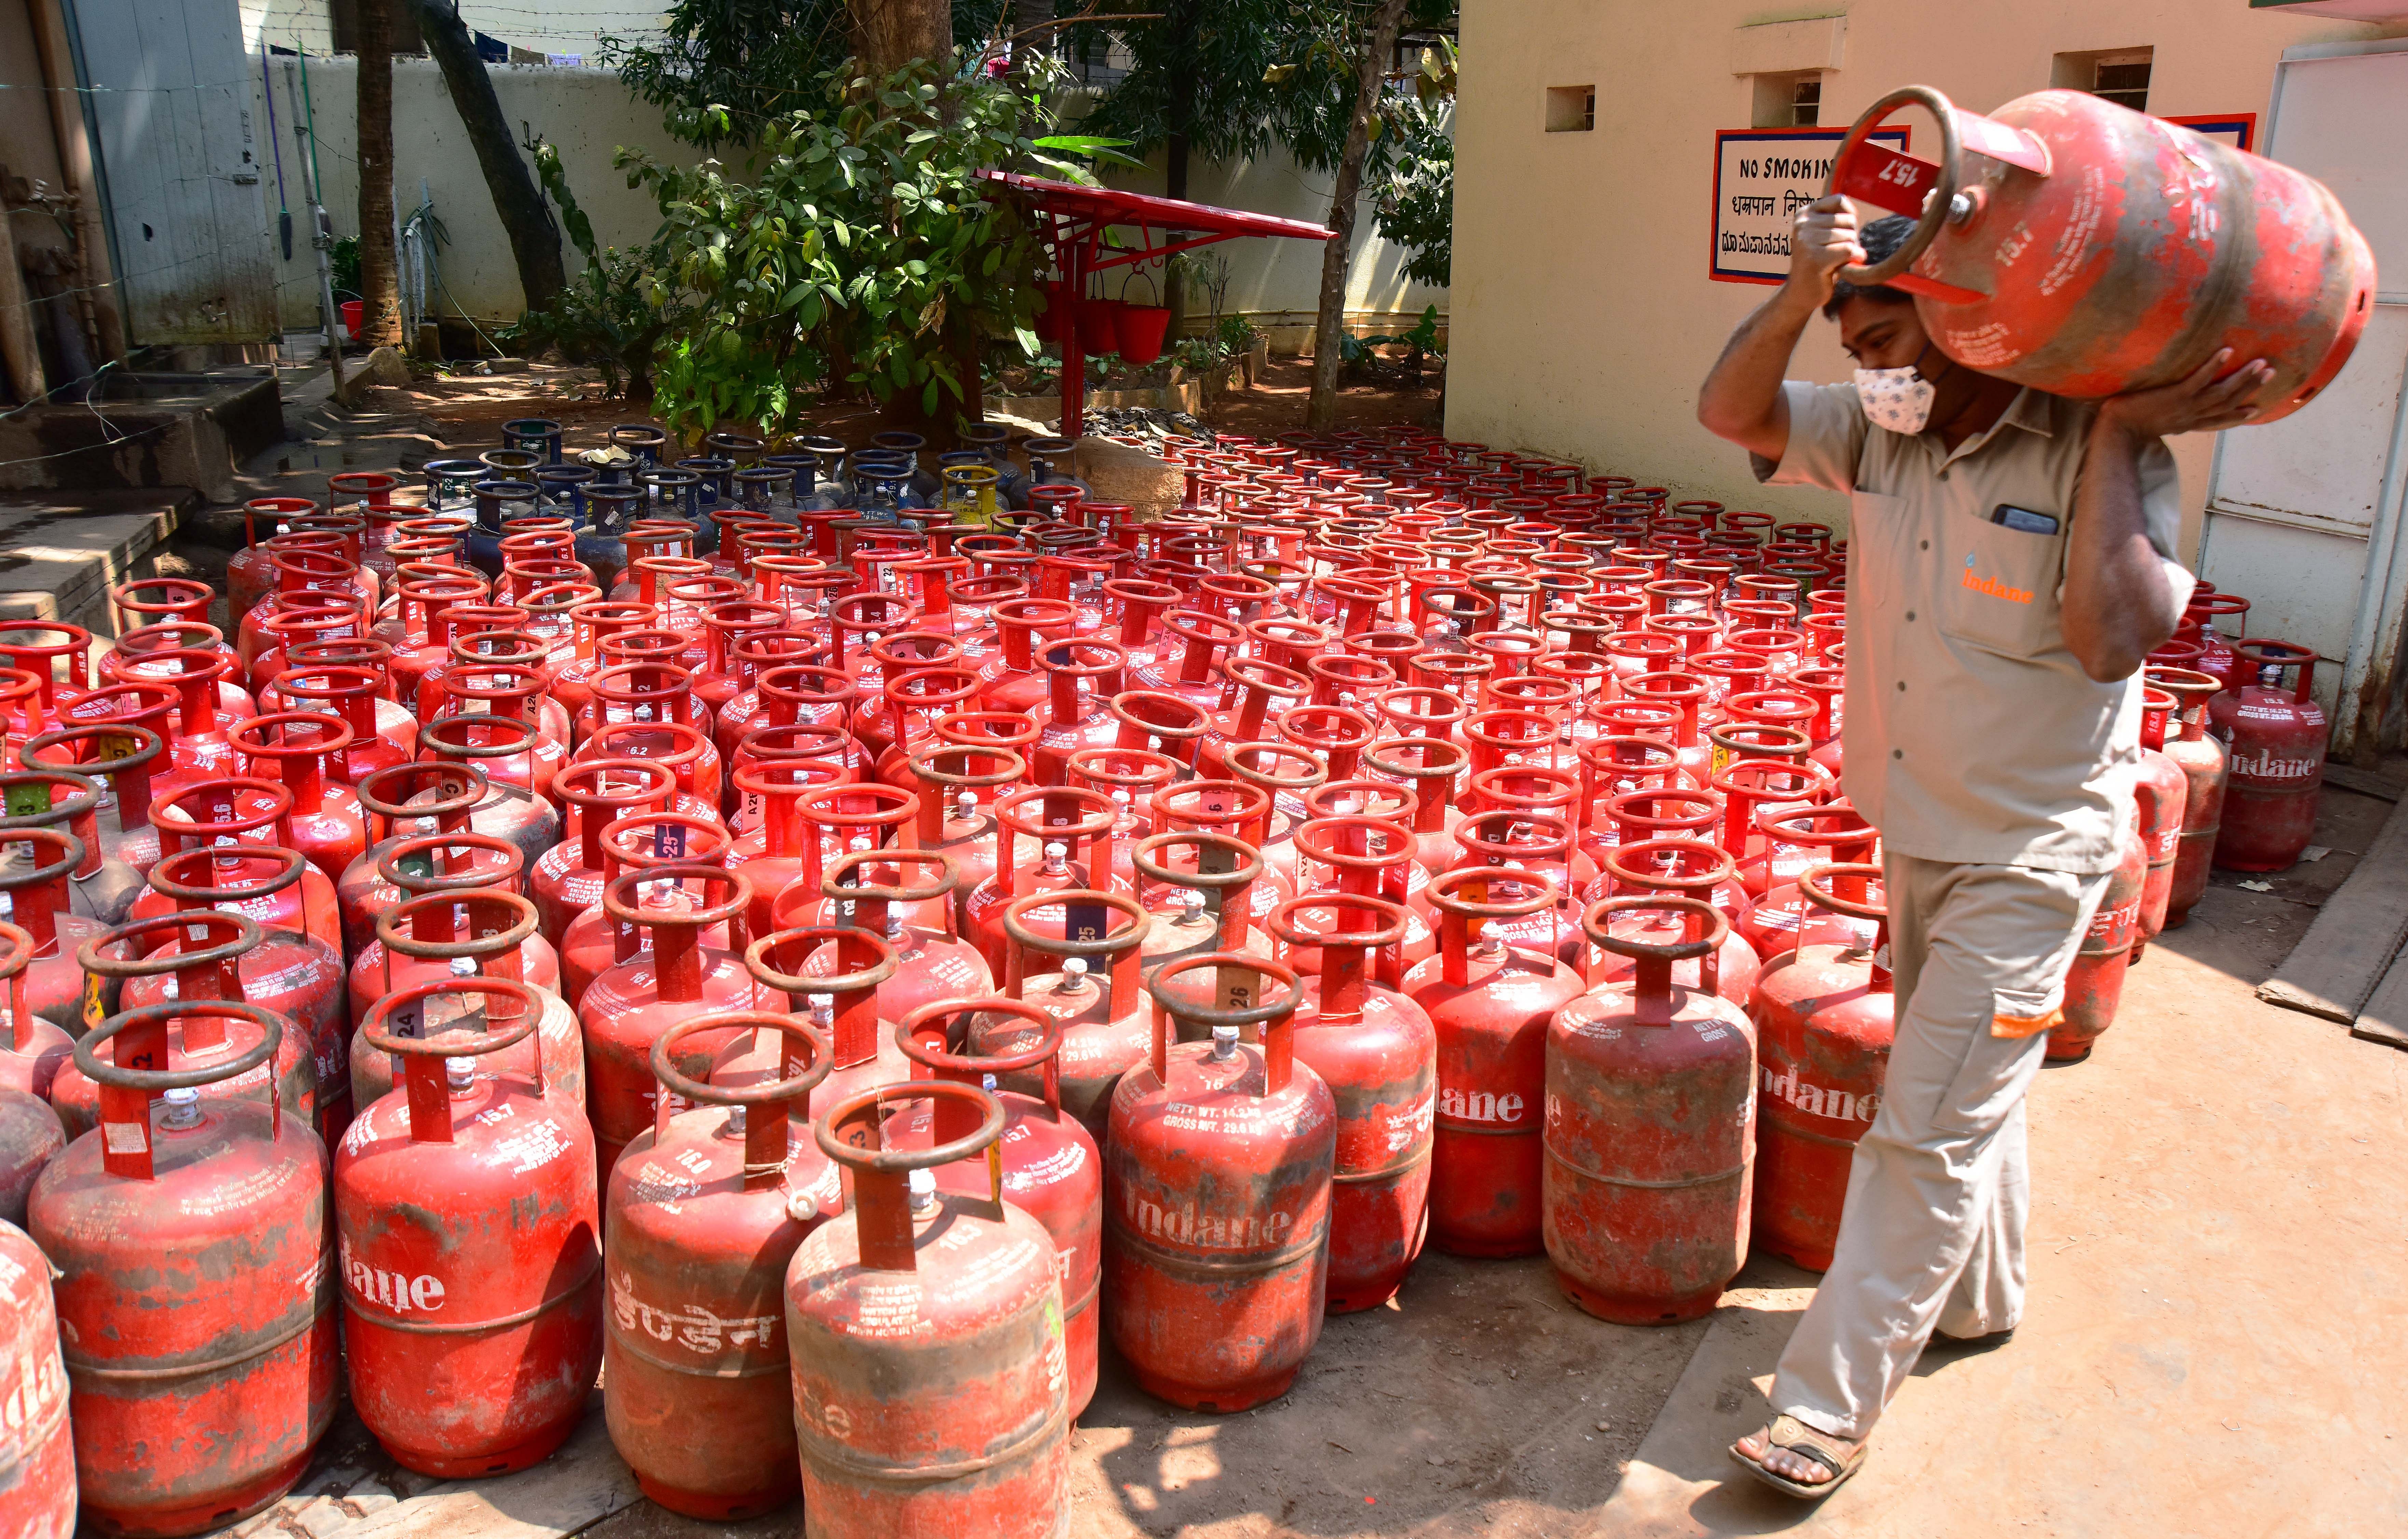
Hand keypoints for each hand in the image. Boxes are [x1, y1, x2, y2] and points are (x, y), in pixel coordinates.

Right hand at [1784, 195, 1865, 306]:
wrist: (1801, 293)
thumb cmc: (1819, 263)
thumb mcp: (1825, 234)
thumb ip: (1838, 219)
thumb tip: (1854, 216)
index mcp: (1804, 214)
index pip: (1840, 200)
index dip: (1849, 217)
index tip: (1842, 233)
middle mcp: (1802, 224)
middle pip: (1848, 220)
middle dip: (1851, 237)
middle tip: (1838, 252)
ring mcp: (1806, 240)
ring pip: (1850, 236)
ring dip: (1850, 251)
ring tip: (1836, 261)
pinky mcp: (1814, 258)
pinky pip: (1848, 250)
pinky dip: (1852, 260)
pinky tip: (1842, 268)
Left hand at [2100, 349, 2275, 437]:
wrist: (2115, 431)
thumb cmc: (2130, 424)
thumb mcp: (2156, 425)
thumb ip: (2171, 420)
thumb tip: (2176, 422)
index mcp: (2188, 424)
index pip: (2219, 421)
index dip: (2238, 415)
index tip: (2257, 409)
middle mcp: (2192, 416)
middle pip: (2228, 402)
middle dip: (2250, 388)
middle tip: (2270, 372)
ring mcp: (2185, 406)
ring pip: (2221, 392)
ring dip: (2243, 377)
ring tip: (2260, 363)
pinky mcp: (2175, 396)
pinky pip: (2199, 379)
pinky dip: (2214, 366)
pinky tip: (2226, 352)